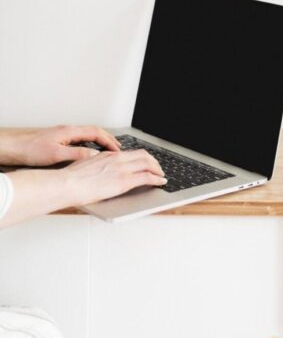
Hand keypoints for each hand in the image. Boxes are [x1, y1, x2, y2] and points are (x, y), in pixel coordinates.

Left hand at [0, 125, 120, 166]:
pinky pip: (78, 140)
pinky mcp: (56, 140)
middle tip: (116, 149)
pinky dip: (88, 145)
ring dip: (98, 142)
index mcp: (70, 131)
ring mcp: (62, 135)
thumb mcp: (56, 155)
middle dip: (107, 139)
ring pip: (86, 135)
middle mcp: (67, 131)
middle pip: (93, 131)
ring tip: (105, 151)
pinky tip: (86, 153)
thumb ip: (77, 154)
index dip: (109, 141)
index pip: (96, 132)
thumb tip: (94, 156)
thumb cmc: (29, 149)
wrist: (12, 146)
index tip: (117, 150)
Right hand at [1, 149, 166, 227]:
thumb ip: (97, 165)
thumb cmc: (71, 179)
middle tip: (158, 169)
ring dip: (158, 170)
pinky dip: (157, 179)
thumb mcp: (86, 166)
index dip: (143, 158)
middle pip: (144, 156)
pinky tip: (160, 182)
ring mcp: (121, 169)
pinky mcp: (123, 181)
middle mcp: (117, 159)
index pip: (132, 153)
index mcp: (108, 155)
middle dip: (154, 163)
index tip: (147, 162)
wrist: (67, 185)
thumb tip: (99, 170)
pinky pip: (146, 177)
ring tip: (161, 176)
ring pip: (148, 164)